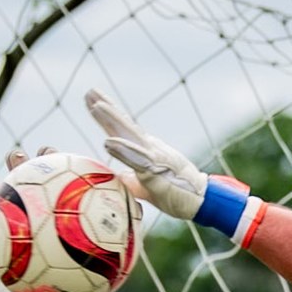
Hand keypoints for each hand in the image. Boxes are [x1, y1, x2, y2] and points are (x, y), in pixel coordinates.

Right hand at [0, 147, 126, 291]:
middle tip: (18, 157)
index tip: (50, 150)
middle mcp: (35, 206)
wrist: (80, 289)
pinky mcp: (1, 247)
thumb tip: (143, 206)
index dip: (49, 156)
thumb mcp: (109, 243)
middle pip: (22, 178)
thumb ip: (119, 223)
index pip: (53, 171)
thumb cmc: (94, 261)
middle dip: (16, 162)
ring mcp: (17, 224)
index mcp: (59, 199)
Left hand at [84, 89, 208, 221]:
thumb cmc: (176, 194)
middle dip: (106, 109)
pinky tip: (108, 142)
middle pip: (124, 126)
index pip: (123, 131)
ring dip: (112, 120)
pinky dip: (123, 149)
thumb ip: (131, 180)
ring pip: (129, 135)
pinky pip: (138, 159)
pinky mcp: (157, 171)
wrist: (202, 200)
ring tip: (96, 106)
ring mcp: (154, 157)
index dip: (107, 117)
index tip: (91, 101)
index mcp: (146, 151)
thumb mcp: (146, 187)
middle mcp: (149, 148)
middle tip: (89, 92)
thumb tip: (117, 176)